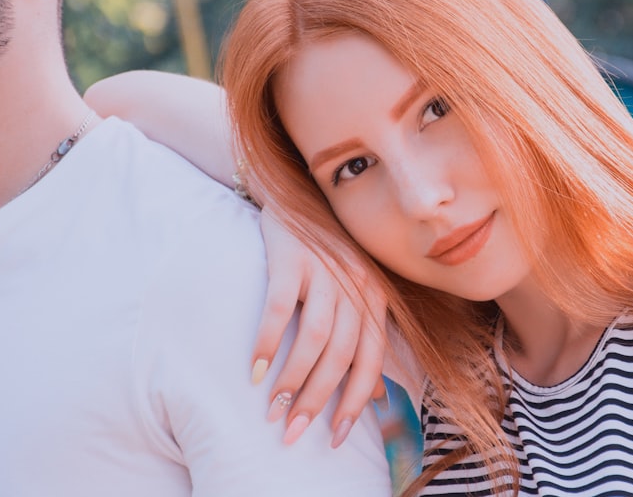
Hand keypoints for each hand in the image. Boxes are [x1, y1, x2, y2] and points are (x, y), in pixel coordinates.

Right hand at [251, 207, 388, 447]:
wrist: (300, 194)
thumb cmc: (329, 254)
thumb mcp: (355, 292)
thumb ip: (364, 340)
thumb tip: (377, 396)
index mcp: (375, 296)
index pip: (372, 358)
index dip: (356, 401)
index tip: (337, 437)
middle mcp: (356, 283)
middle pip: (342, 354)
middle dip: (318, 399)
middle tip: (293, 432)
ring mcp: (324, 269)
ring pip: (315, 337)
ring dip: (293, 379)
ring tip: (273, 409)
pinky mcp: (290, 258)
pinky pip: (279, 308)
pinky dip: (267, 342)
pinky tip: (255, 370)